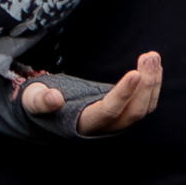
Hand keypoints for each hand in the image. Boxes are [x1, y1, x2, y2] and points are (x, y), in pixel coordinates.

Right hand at [25, 52, 162, 132]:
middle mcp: (105, 127)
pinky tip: (152, 64)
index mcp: (83, 125)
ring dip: (153, 82)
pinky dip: (152, 84)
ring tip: (152, 57)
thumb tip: (54, 98)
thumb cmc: (40, 104)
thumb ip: (40, 101)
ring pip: (144, 108)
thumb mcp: (32, 101)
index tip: (135, 73)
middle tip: (150, 57)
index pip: (109, 111)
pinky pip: (145, 102)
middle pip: (134, 112)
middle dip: (146, 84)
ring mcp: (117, 121)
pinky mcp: (124, 111)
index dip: (123, 94)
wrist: (49, 110)